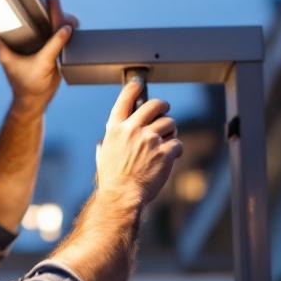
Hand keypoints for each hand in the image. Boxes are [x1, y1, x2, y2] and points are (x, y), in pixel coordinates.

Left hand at [0, 0, 78, 114]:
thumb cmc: (30, 85)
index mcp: (7, 46)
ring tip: (66, 17)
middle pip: (26, 19)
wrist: (37, 100)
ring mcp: (32, 46)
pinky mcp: (44, 51)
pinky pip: (53, 36)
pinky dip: (62, 30)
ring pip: (42, 26)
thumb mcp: (43, 63)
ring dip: (56, 19)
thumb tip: (66, 28)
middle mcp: (19, 43)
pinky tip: (71, 26)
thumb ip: (54, 45)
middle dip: (40, 9)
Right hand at [94, 78, 182, 205]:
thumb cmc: (111, 179)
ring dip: (171, 131)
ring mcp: (150, 140)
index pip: (124, 100)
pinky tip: (172, 156)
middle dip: (163, 106)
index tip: (139, 84)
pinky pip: (177, 143)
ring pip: (170, 123)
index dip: (133, 89)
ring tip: (167, 142)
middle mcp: (133, 130)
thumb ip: (106, 145)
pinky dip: (176, 149)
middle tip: (165, 110)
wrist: (122, 196)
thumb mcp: (102, 157)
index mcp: (116, 129)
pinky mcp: (164, 151)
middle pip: (154, 105)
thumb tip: (103, 143)